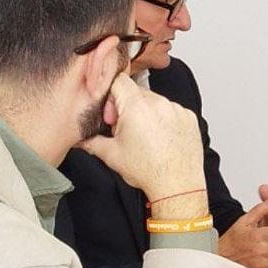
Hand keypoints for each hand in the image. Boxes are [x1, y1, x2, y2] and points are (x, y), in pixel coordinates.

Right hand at [81, 74, 205, 201]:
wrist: (177, 186)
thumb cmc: (148, 171)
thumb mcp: (111, 155)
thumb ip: (90, 141)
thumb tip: (79, 137)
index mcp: (137, 107)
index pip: (118, 81)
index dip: (110, 97)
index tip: (112, 116)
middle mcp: (159, 103)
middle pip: (136, 93)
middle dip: (127, 108)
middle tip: (126, 131)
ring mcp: (176, 110)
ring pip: (155, 101)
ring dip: (147, 114)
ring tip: (146, 138)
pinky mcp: (189, 118)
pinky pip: (172, 110)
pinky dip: (165, 120)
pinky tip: (161, 139)